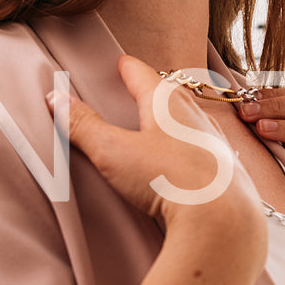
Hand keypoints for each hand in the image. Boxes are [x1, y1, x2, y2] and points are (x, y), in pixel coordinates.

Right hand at [47, 55, 266, 246]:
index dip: (126, 68)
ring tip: (161, 127)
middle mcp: (195, 115)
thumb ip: (83, 126)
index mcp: (166, 102)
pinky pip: (206, 149)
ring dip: (175, 121)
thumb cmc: (169, 180)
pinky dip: (193, 149)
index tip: (120, 63)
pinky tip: (189, 162)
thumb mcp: (113, 153)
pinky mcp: (228, 169)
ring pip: (192, 120)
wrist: (223, 221)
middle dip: (151, 92)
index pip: (141, 74)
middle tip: (137, 92)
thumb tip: (57, 99)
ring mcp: (216, 141)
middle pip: (169, 94)